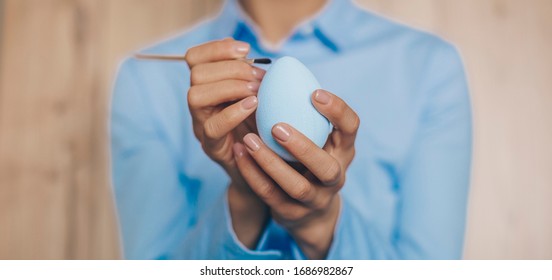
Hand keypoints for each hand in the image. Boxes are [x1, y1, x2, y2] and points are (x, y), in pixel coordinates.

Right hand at [185, 38, 267, 247]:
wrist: (265, 173)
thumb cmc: (264, 129)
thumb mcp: (261, 98)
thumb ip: (255, 78)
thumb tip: (261, 59)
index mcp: (209, 88)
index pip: (195, 57)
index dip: (217, 48)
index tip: (246, 50)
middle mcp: (200, 105)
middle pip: (196, 73)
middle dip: (230, 68)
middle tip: (258, 78)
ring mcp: (202, 127)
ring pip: (195, 96)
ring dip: (229, 87)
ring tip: (256, 93)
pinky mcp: (213, 147)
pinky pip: (213, 127)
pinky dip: (233, 112)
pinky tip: (254, 106)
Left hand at [233, 89, 359, 258]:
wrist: (309, 212)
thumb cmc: (309, 159)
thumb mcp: (317, 137)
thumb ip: (304, 113)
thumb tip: (277, 70)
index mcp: (343, 150)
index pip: (351, 129)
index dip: (337, 111)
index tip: (315, 92)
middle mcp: (334, 177)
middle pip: (326, 167)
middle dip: (303, 147)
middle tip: (277, 126)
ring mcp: (314, 199)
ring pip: (296, 186)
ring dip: (270, 163)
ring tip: (247, 140)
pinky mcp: (291, 214)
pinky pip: (270, 195)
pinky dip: (253, 174)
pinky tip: (239, 153)